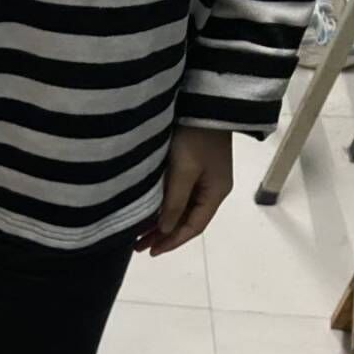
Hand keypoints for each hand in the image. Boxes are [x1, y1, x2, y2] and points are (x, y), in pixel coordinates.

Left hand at [135, 127, 232, 256]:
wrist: (202, 101)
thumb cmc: (195, 137)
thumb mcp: (183, 171)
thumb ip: (174, 202)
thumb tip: (166, 230)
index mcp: (216, 192)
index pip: (194, 226)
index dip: (173, 241)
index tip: (151, 251)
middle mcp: (211, 188)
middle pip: (186, 220)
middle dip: (163, 235)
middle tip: (138, 248)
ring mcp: (203, 178)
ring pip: (180, 209)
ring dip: (160, 223)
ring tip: (137, 236)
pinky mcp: (192, 167)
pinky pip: (177, 196)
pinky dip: (162, 208)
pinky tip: (146, 214)